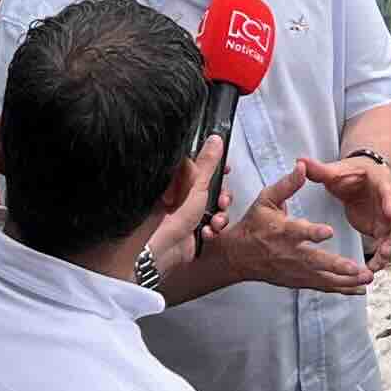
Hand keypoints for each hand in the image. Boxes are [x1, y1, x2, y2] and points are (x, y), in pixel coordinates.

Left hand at [138, 141, 222, 287]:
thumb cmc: (171, 218)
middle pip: (212, 188)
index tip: (226, 171)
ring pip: (214, 208)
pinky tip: (207, 232)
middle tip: (222, 201)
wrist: (163, 251)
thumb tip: (215, 138)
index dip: (217, 169)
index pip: (202, 167)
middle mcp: (182, 195)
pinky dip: (212, 228)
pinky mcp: (192, 229)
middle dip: (222, 196)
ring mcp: (187, 212)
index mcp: (179, 180)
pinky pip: (211, 224)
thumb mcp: (196, 186)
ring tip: (215, 221)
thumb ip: (208, 162)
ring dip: (220, 215)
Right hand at [201, 165, 374, 295]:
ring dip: (345, 281)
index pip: (298, 232)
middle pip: (315, 262)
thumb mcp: (266, 200)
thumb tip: (302, 165)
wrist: (239, 256)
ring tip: (367, 278)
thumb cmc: (255, 224)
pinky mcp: (298, 281)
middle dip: (337, 266)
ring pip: (322, 278)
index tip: (329, 231)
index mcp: (282, 231)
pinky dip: (340, 290)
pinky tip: (359, 291)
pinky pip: (322, 287)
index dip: (312, 232)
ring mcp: (295, 270)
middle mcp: (290, 253)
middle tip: (357, 269)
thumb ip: (287, 185)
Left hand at [305, 151, 390, 269]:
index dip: (390, 201)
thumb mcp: (335, 171)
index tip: (389, 212)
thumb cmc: (350, 173)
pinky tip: (374, 269)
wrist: (361, 178)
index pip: (387, 190)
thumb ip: (320, 169)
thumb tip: (300, 160)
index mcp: (380, 181)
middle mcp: (390, 200)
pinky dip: (383, 256)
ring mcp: (388, 217)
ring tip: (383, 260)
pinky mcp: (381, 229)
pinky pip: (386, 245)